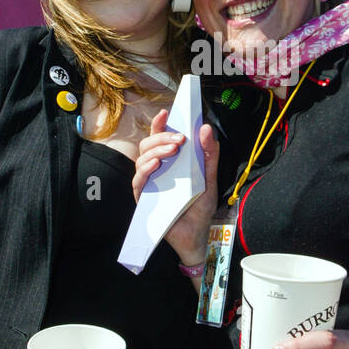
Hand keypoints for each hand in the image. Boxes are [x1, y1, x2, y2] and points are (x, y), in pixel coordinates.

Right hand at [133, 108, 218, 264]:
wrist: (197, 235)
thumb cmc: (200, 207)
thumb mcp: (210, 177)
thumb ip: (209, 154)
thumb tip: (206, 128)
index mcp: (170, 162)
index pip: (160, 138)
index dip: (160, 124)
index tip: (166, 112)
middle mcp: (156, 170)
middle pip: (149, 145)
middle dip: (162, 136)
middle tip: (179, 138)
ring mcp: (148, 183)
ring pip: (142, 159)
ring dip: (156, 150)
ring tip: (173, 149)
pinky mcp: (143, 198)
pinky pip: (138, 181)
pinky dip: (145, 170)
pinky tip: (156, 166)